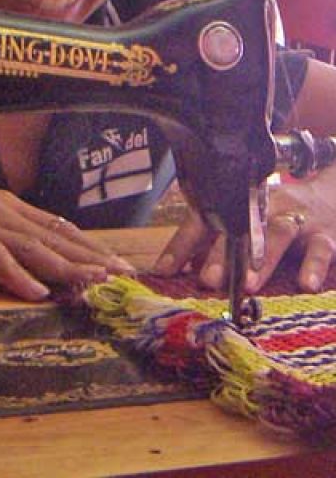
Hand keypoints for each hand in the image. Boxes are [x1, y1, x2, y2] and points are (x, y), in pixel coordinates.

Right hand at [0, 168, 133, 300]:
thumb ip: (1, 233)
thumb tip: (32, 256)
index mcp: (5, 205)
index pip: (57, 226)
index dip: (89, 245)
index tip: (116, 261)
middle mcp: (0, 211)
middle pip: (54, 237)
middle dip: (91, 257)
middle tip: (124, 275)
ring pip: (33, 246)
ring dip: (66, 266)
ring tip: (94, 283)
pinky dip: (17, 275)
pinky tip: (36, 292)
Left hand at [153, 163, 335, 292]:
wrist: (331, 196)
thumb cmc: (275, 218)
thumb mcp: (242, 225)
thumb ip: (209, 246)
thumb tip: (170, 270)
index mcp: (237, 206)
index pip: (203, 221)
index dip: (182, 245)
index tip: (163, 270)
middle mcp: (264, 210)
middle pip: (239, 228)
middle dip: (222, 254)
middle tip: (208, 279)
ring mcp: (296, 221)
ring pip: (278, 235)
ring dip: (263, 260)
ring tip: (250, 284)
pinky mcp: (326, 236)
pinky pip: (321, 249)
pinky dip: (314, 266)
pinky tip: (306, 285)